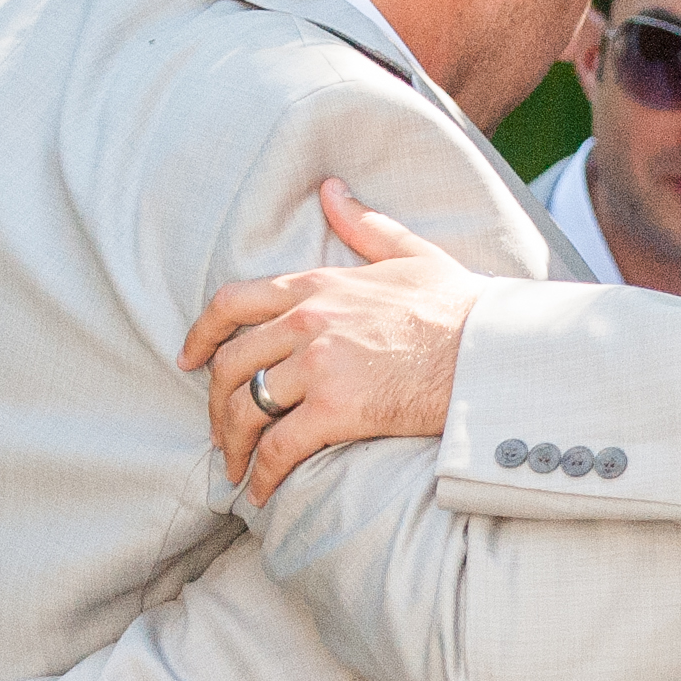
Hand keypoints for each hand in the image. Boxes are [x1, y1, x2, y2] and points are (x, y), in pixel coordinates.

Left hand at [181, 179, 483, 498]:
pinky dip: (263, 475)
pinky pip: (279, 447)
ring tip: (239, 467)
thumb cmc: (459, 307)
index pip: (232, 303)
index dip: (201, 334)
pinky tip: (261, 491)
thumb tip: (331, 188)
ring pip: (247, 408)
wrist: (490, 352)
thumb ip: (364, 224)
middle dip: (217, 404)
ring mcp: (318, 365)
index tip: (190, 360)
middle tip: (222, 431)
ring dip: (234, 444)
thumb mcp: (410, 253)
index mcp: (316, 284)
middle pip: (231, 365)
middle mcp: (307, 321)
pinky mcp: (335, 410)